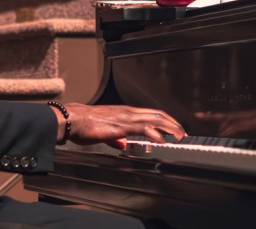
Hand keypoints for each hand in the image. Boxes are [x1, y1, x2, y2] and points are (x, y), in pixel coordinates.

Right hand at [61, 103, 184, 148]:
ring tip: (179, 136)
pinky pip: (143, 128)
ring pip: (154, 119)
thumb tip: (123, 143)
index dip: (164, 120)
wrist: (73, 118)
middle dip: (172, 123)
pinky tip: (162, 141)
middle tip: (182, 133)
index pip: (151, 113)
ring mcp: (126, 117)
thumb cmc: (84, 124)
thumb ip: (116, 137)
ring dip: (169, 127)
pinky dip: (155, 134)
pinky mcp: (121, 125)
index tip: (173, 128)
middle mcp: (128, 112)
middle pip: (157, 114)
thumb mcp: (104, 131)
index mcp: (125, 112)